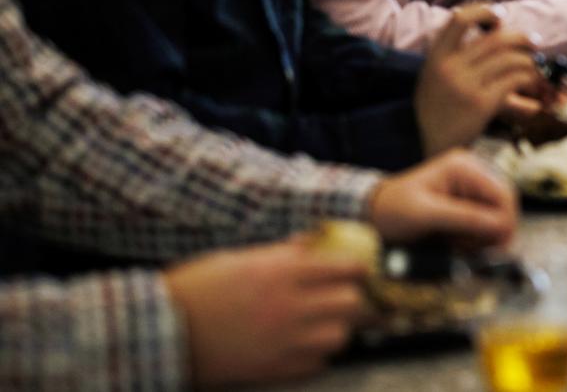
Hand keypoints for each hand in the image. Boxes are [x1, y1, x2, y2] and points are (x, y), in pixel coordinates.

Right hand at [165, 238, 367, 386]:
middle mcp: (291, 306)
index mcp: (284, 271)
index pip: (349, 267)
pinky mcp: (274, 370)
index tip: (358, 271)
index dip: (359, 268)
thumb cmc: (198, 287)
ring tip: (326, 323)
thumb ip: (285, 252)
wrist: (160, 331)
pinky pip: (318, 364)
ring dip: (339, 328)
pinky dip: (318, 355)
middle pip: (353, 303)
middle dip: (356, 299)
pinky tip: (304, 345)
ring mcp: (284, 341)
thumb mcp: (242, 257)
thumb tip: (315, 241)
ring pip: (341, 336)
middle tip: (348, 298)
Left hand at [368, 150, 517, 249]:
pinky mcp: (467, 201)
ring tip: (458, 247)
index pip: (503, 193)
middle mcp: (473, 172)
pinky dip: (475, 238)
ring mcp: (471, 186)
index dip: (506, 222)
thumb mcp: (426, 215)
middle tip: (476, 252)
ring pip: (496, 216)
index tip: (499, 250)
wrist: (373, 213)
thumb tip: (502, 228)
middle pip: (504, 205)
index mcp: (464, 167)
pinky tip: (457, 244)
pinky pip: (484, 222)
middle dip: (493, 232)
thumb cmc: (393, 210)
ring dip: (483, 237)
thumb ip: (464, 218)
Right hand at [415, 5, 541, 155]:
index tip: (499, 16)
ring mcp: (464, 85)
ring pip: (509, 58)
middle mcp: (448, 68)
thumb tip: (496, 29)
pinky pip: (514, 79)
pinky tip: (530, 82)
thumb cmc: (440, 111)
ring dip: (529, 59)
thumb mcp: (435, 78)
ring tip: (534, 66)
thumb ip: (456, 54)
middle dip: (520, 37)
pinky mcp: (481, 103)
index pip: (459, 19)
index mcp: (435, 58)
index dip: (483, 11)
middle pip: (494, 38)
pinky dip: (528, 77)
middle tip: (534, 41)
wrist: (433, 148)